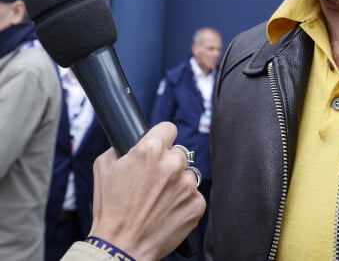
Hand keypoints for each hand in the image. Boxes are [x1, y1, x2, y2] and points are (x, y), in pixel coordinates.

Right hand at [89, 122, 205, 260]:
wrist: (121, 247)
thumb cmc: (111, 210)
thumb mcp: (104, 169)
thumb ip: (120, 148)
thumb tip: (127, 141)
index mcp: (150, 150)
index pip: (168, 128)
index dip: (161, 138)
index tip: (159, 146)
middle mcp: (172, 164)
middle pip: (179, 152)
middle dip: (168, 163)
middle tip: (154, 180)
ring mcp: (187, 185)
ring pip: (188, 173)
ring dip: (178, 182)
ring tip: (160, 199)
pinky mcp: (197, 204)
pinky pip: (194, 195)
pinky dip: (184, 201)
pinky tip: (168, 211)